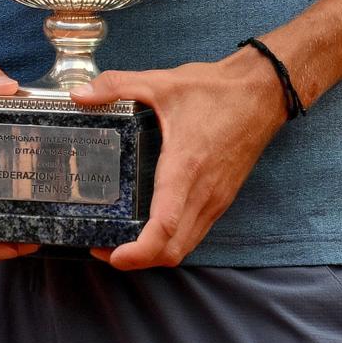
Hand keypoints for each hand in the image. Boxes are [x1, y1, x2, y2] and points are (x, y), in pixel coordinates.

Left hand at [69, 46, 284, 269]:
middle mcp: (204, 193)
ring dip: (156, 254)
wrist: (264, 93)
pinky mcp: (223, 197)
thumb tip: (78, 94)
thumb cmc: (215, 90)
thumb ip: (116, 86)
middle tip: (103, 249)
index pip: (164, 227)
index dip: (137, 252)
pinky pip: (196, 232)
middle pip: (173, 250)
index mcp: (185, 168)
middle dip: (138, 260)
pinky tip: (151, 227)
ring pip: (187, 245)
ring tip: (122, 243)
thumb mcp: (160, 82)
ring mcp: (217, 199)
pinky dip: (172, 241)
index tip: (111, 255)